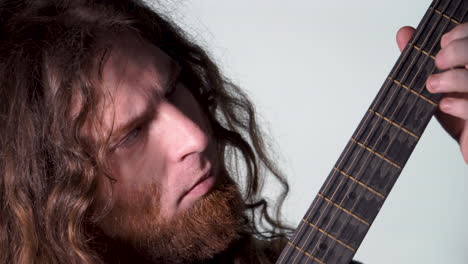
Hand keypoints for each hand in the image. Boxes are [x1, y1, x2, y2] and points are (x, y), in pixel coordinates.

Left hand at [396, 24, 467, 163]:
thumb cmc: (461, 117)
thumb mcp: (438, 86)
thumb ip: (421, 60)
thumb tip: (403, 33)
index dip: (460, 33)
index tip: (442, 43)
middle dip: (457, 51)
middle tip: (439, 63)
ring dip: (453, 78)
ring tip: (433, 85)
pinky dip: (460, 104)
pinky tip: (446, 105)